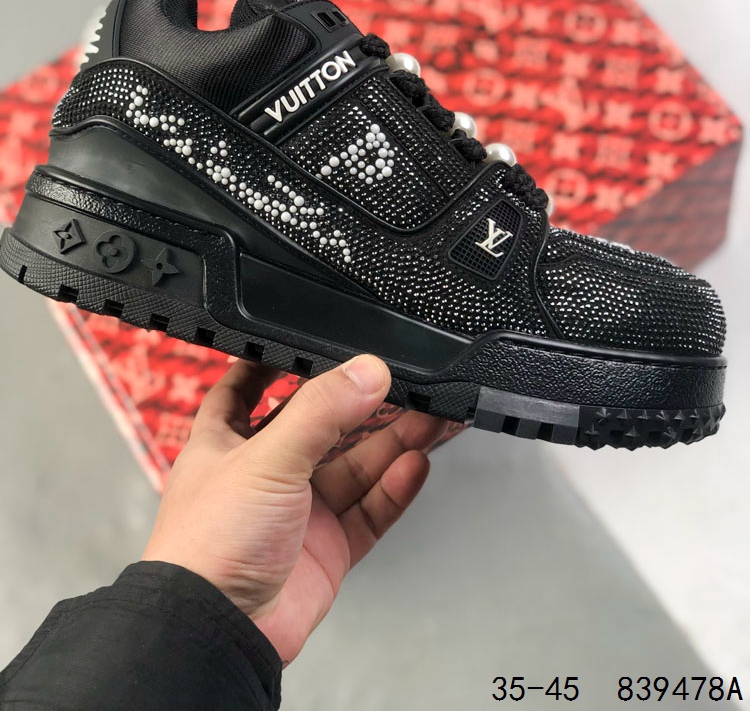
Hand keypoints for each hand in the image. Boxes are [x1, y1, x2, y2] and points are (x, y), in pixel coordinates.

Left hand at [142, 355, 446, 663]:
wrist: (218, 631)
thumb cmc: (207, 545)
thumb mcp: (266, 458)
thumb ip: (321, 412)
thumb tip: (367, 372)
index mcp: (227, 443)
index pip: (247, 389)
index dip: (274, 365)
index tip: (307, 343)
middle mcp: (263, 474)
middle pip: (321, 427)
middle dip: (360, 405)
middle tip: (402, 382)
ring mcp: (298, 513)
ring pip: (354, 467)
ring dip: (391, 442)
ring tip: (429, 416)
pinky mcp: (327, 549)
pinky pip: (370, 510)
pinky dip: (394, 488)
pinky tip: (415, 464)